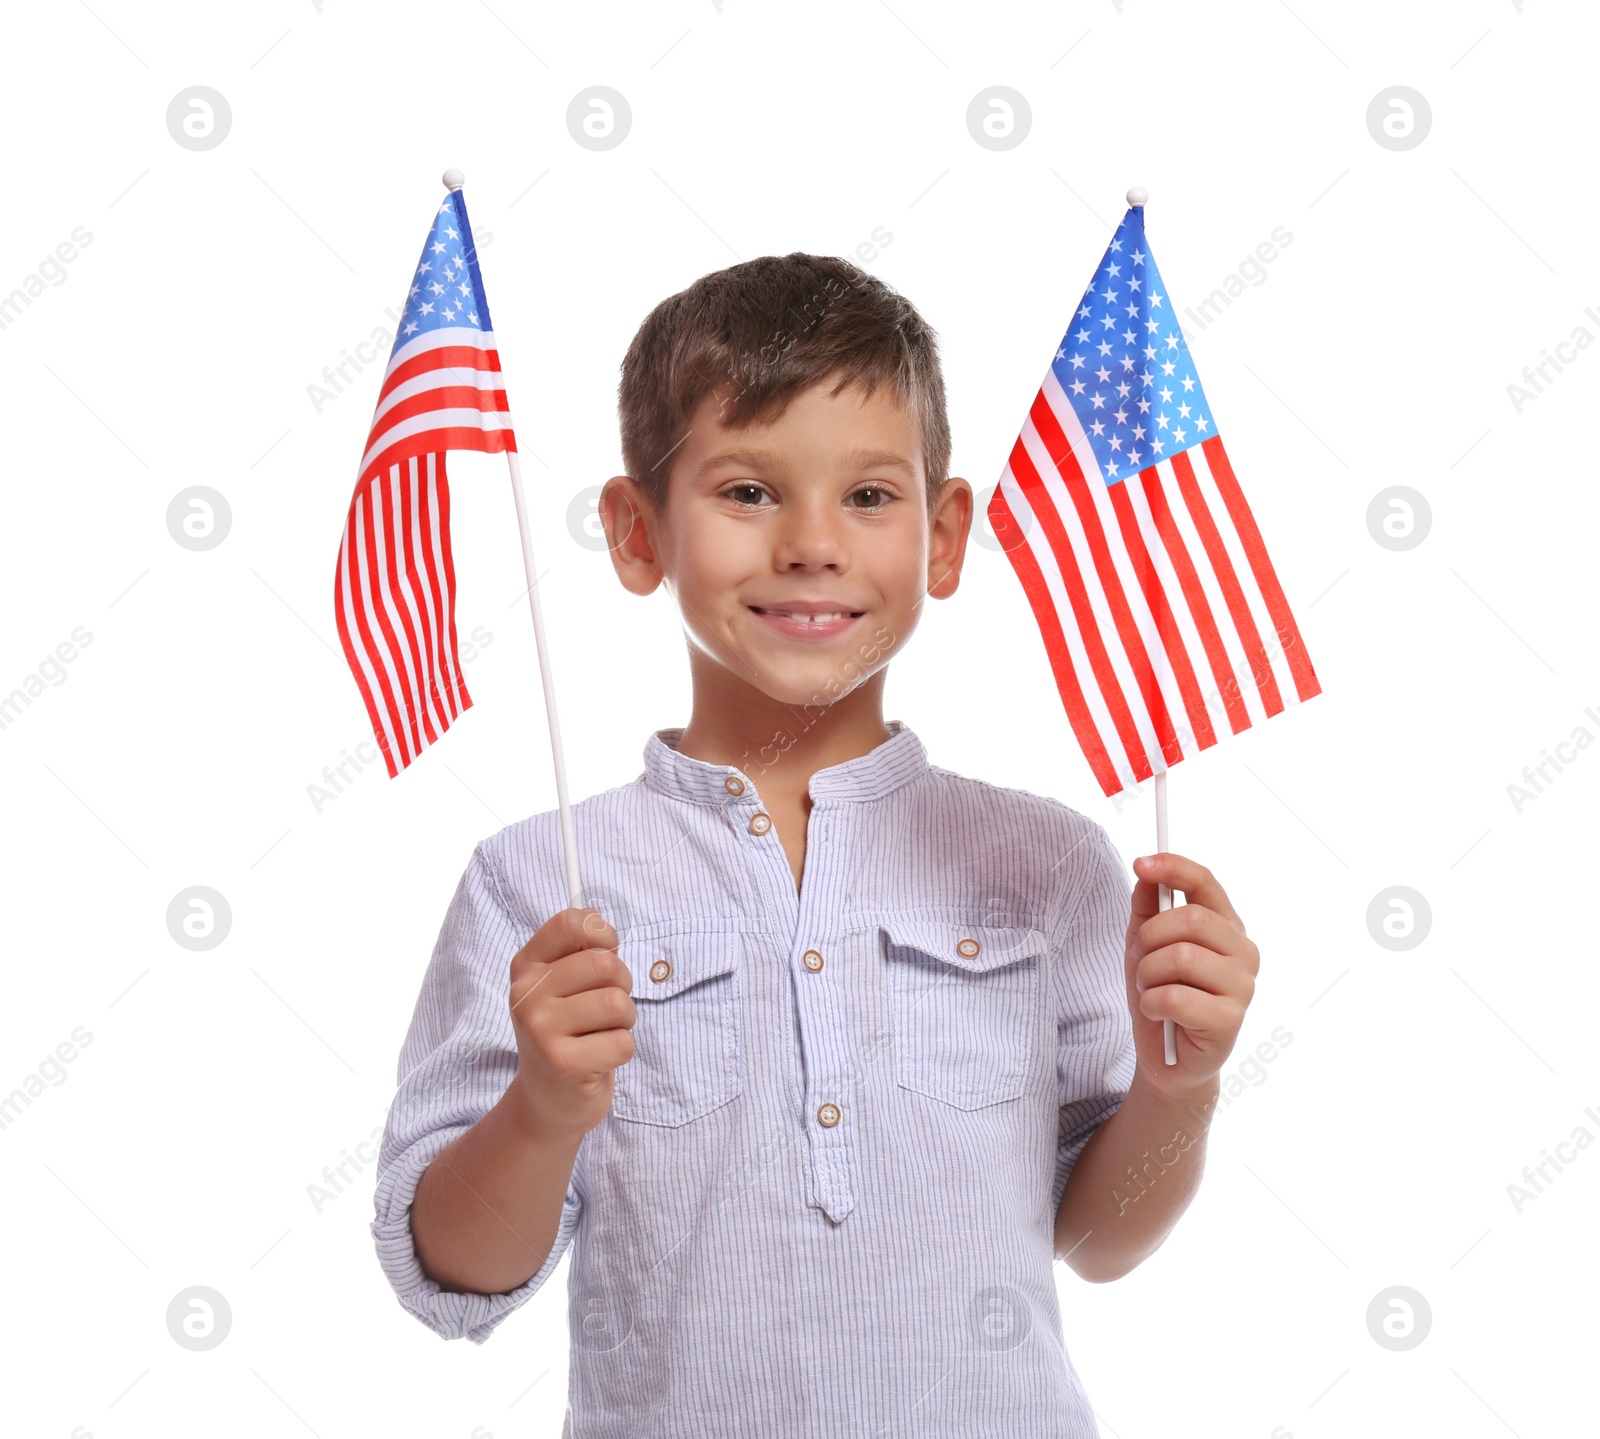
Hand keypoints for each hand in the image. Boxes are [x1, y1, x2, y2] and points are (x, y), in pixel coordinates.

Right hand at [506, 906, 634, 1140]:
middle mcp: (526, 995)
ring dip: (624, 1020)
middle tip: (608, 1006)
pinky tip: (598, 1058)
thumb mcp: (563, 985)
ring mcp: (541, 1030)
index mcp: (526, 966)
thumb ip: (580, 949)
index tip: (607, 951)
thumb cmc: (567, 1031)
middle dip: (622, 984)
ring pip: (618, 1003)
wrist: (548, 1100)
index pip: (569, 923)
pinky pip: (623, 1042)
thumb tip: (598, 917)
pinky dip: (622, 1050)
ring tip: (602, 1032)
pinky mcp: (563, 1064)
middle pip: (605, 964)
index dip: (602, 934)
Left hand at [1123, 851, 1257, 1100]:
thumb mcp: (1144, 947)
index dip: (1174, 868)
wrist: (1167, 1059)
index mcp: (1226, 927)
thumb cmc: (1161, 996)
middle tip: (1142, 960)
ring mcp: (1242, 986)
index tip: (1141, 863)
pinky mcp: (1230, 1021)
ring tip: (1151, 990)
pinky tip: (1159, 1014)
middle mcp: (1243, 952)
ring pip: (1181, 957)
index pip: (1206, 883)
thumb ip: (1147, 909)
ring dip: (1148, 974)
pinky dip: (1153, 1004)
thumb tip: (1145, 872)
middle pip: (1191, 919)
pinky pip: (1176, 997)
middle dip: (1150, 937)